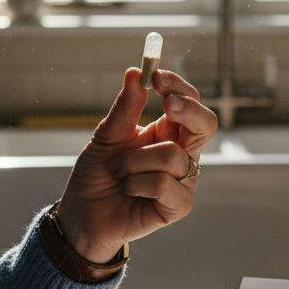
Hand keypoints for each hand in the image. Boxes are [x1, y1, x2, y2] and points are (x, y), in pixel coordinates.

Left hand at [56, 68, 216, 262]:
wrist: (83, 214)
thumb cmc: (97, 175)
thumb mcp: (106, 136)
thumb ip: (125, 109)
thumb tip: (135, 73)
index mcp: (167, 131)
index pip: (188, 102)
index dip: (178, 86)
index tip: (157, 76)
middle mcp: (182, 153)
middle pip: (205, 124)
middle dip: (188, 109)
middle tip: (166, 103)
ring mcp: (184, 179)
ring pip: (172, 155)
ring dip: (133, 161)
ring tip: (117, 173)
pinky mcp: (179, 204)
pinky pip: (163, 183)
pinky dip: (136, 184)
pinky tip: (128, 191)